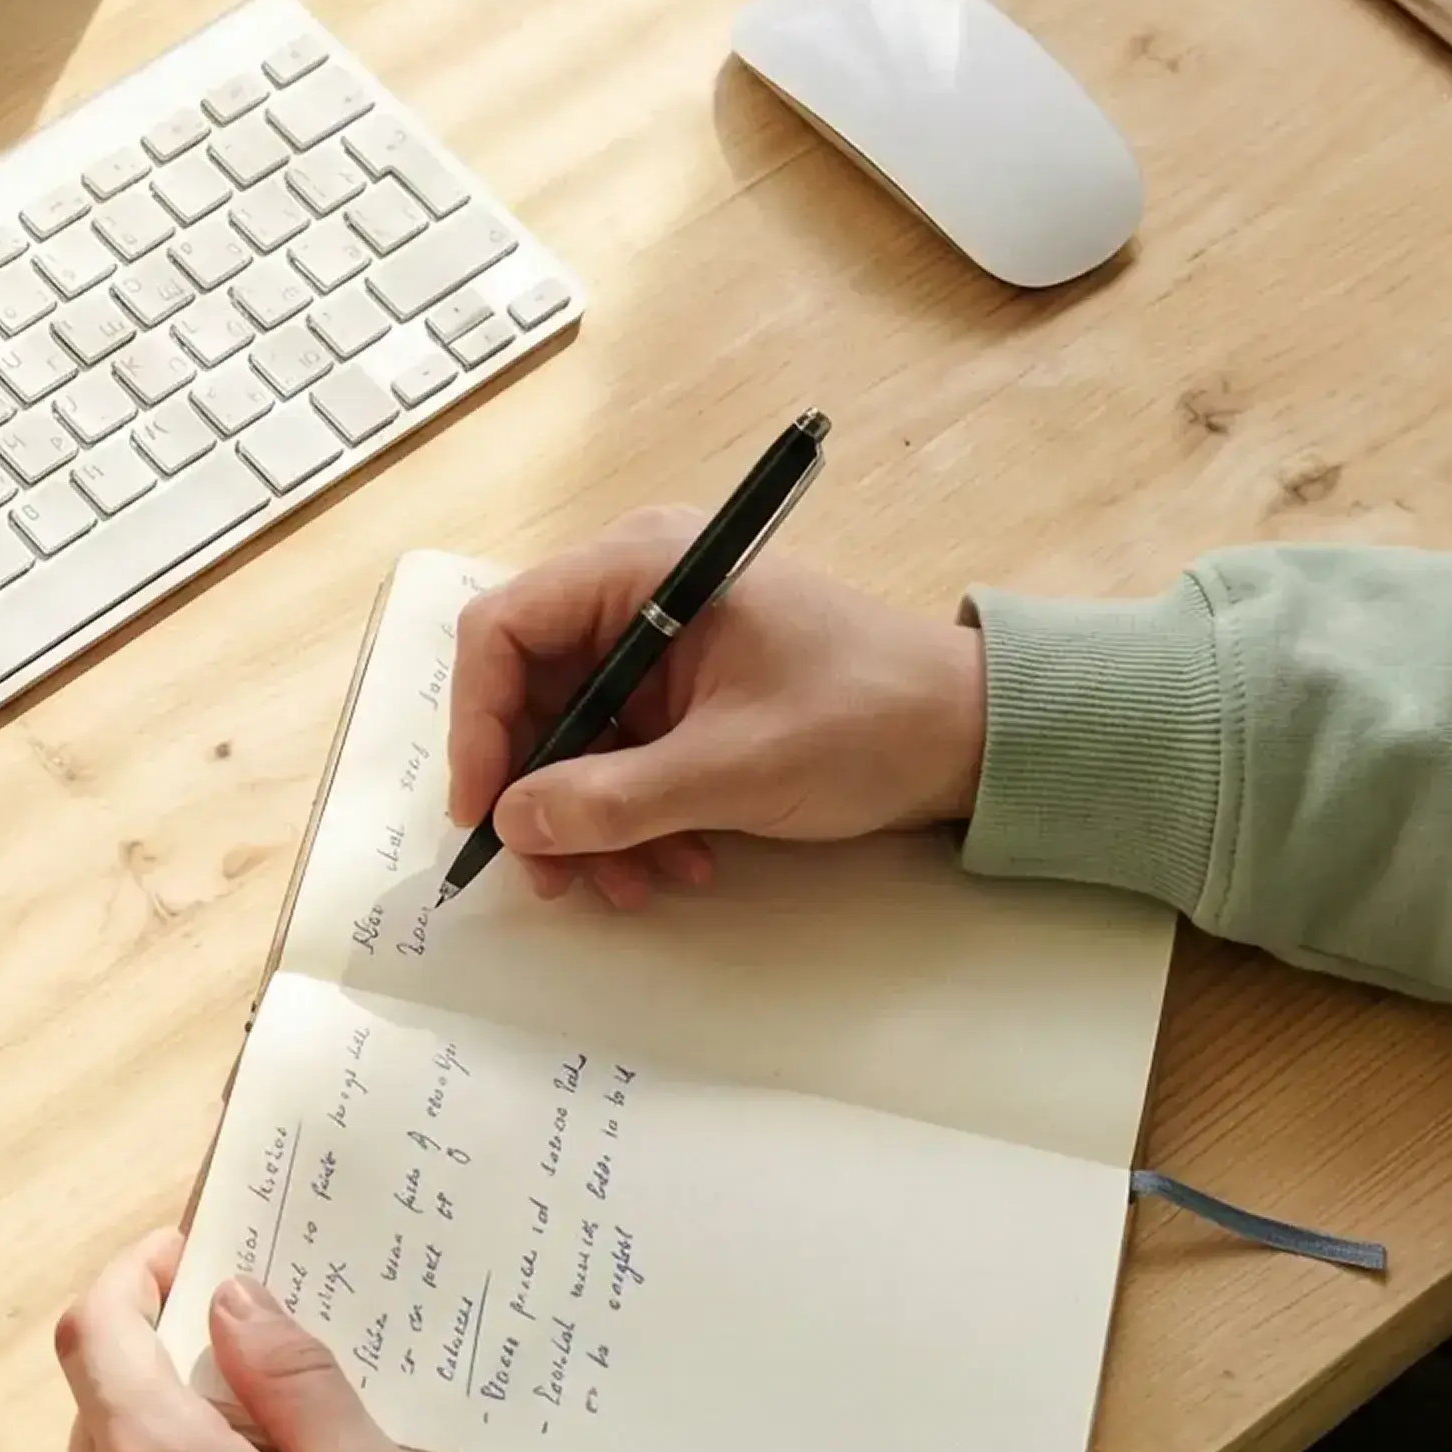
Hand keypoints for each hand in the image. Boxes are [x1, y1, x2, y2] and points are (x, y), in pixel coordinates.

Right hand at [447, 512, 988, 907]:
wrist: (974, 737)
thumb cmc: (866, 721)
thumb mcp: (733, 769)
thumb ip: (614, 800)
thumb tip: (513, 825)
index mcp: (643, 566)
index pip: (505, 628)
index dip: (478, 722)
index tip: (485, 811)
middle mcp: (638, 590)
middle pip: (531, 689)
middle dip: (539, 792)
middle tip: (551, 875)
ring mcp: (660, 643)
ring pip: (572, 736)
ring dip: (589, 820)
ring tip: (630, 886)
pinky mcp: (684, 692)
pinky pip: (619, 755)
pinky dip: (631, 815)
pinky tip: (676, 863)